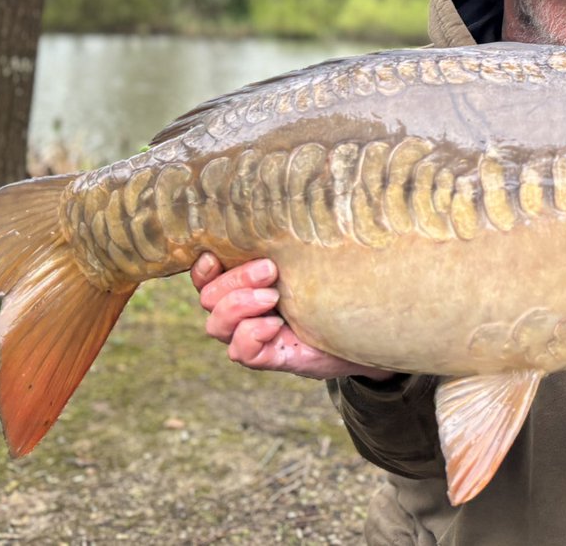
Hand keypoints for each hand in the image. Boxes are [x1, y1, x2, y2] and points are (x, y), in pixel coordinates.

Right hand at [191, 253, 393, 380]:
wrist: (364, 324)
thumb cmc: (334, 283)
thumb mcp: (309, 258)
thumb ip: (288, 244)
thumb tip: (285, 208)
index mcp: (244, 282)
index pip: (205, 277)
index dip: (202, 269)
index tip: (215, 256)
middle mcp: (241, 310)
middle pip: (209, 297)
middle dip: (236, 280)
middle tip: (271, 270)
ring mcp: (252, 335)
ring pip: (216, 325)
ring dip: (240, 306)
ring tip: (273, 297)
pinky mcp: (269, 357)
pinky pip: (240, 351)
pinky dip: (251, 335)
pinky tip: (276, 325)